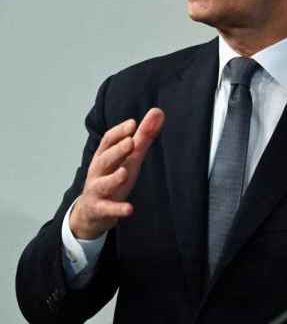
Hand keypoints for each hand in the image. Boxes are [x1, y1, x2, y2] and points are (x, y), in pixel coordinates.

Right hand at [69, 108, 163, 239]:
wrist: (91, 212)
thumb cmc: (113, 177)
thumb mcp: (129, 157)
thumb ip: (143, 137)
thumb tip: (158, 111)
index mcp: (104, 156)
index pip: (108, 141)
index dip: (119, 132)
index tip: (133, 123)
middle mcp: (98, 171)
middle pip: (104, 159)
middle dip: (117, 151)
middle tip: (131, 142)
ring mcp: (97, 190)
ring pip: (102, 184)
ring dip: (113, 178)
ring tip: (125, 173)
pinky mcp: (99, 209)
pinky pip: (107, 209)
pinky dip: (117, 209)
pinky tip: (129, 209)